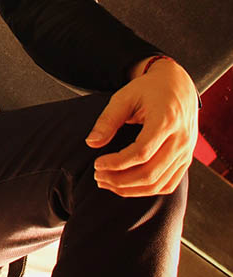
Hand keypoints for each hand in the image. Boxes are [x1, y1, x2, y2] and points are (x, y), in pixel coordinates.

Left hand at [85, 57, 198, 196]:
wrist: (178, 86)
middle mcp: (181, 140)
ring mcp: (186, 152)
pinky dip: (146, 190)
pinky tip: (126, 186)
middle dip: (120, 180)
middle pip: (151, 173)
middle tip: (97, 176)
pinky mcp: (186, 160)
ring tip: (107, 182)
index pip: (141, 152)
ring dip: (130, 189)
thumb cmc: (148, 89)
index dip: (117, 163)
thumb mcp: (124, 97)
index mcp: (166, 120)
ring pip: (159, 184)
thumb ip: (108, 120)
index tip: (97, 164)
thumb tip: (91, 143)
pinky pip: (168, 185)